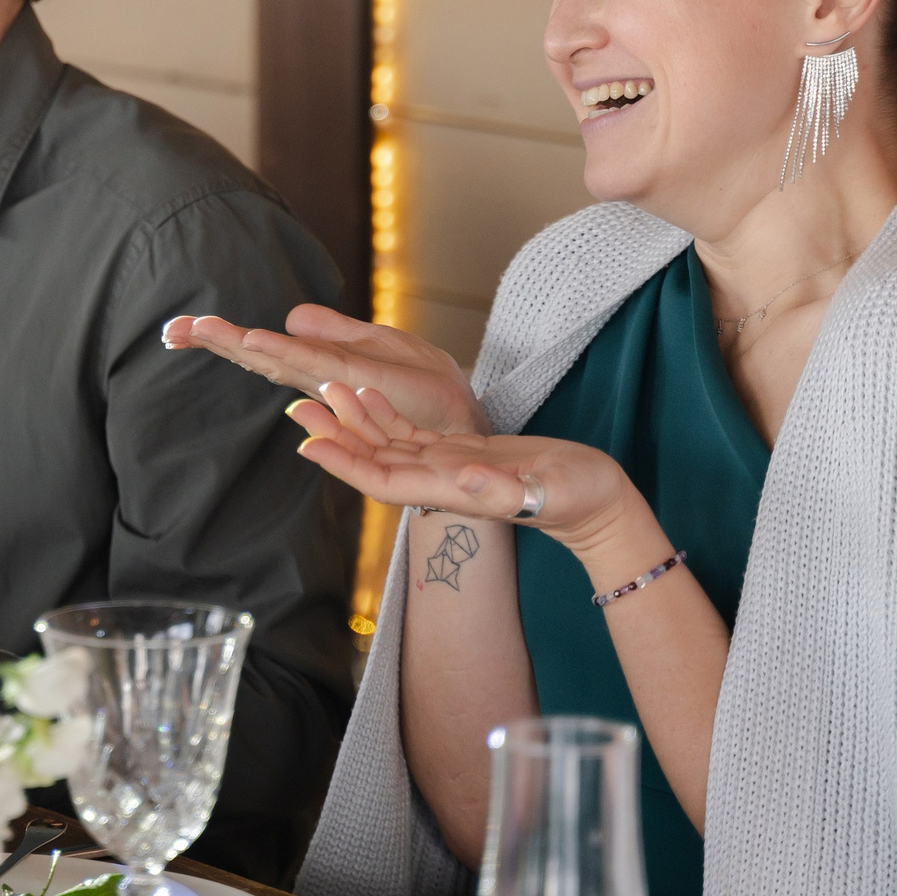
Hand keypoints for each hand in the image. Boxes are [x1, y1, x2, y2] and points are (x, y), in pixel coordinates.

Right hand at [164, 304, 484, 435]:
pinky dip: (279, 351)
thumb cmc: (423, 387)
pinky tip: (254, 340)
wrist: (463, 414)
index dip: (222, 339)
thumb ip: (332, 332)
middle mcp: (318, 378)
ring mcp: (334, 382)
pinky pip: (311, 364)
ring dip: (236, 344)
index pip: (261, 348)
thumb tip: (289, 317)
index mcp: (317, 365)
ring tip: (198, 329)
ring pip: (275, 359)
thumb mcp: (375, 343)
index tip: (177, 329)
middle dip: (214, 343)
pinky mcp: (356, 383)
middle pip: (257, 356)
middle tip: (170, 331)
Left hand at [288, 383, 660, 575]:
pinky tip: (365, 392)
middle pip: (373, 459)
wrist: (599, 504)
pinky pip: (412, 435)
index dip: (344, 463)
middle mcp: (440, 482)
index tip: (308, 445)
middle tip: (297, 405)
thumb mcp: (547, 491)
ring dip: (352, 421)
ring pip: (388, 443)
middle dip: (334, 435)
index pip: (383, 479)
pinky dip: (385, 414)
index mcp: (452, 490)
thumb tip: (466, 479)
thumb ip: (506, 489)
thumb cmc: (580, 500)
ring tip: (319, 391)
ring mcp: (449, 468)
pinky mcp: (463, 454)